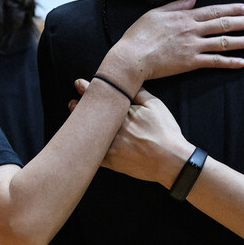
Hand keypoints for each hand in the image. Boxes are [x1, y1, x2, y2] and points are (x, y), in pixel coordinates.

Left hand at [70, 85, 193, 188]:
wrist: (171, 160)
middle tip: (72, 102)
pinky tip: (82, 140)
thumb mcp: (155, 105)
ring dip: (79, 125)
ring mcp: (110, 147)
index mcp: (124, 113)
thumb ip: (139, 92)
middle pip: (91, 114)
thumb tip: (127, 82)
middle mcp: (114, 129)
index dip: (87, 89)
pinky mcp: (110, 162)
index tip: (79, 84)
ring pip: (88, 134)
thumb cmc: (165, 131)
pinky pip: (92, 154)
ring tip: (74, 117)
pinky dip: (86, 147)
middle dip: (78, 106)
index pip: (102, 98)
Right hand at [104, 0, 243, 84]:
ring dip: (243, 42)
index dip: (231, 10)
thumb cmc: (140, 34)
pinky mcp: (190, 63)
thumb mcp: (156, 13)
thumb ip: (177, 5)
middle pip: (224, 25)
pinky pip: (214, 62)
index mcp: (184, 17)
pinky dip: (229, 62)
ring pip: (223, 42)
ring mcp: (193, 47)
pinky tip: (242, 63)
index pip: (213, 11)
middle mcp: (192, 30)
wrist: (132, 56)